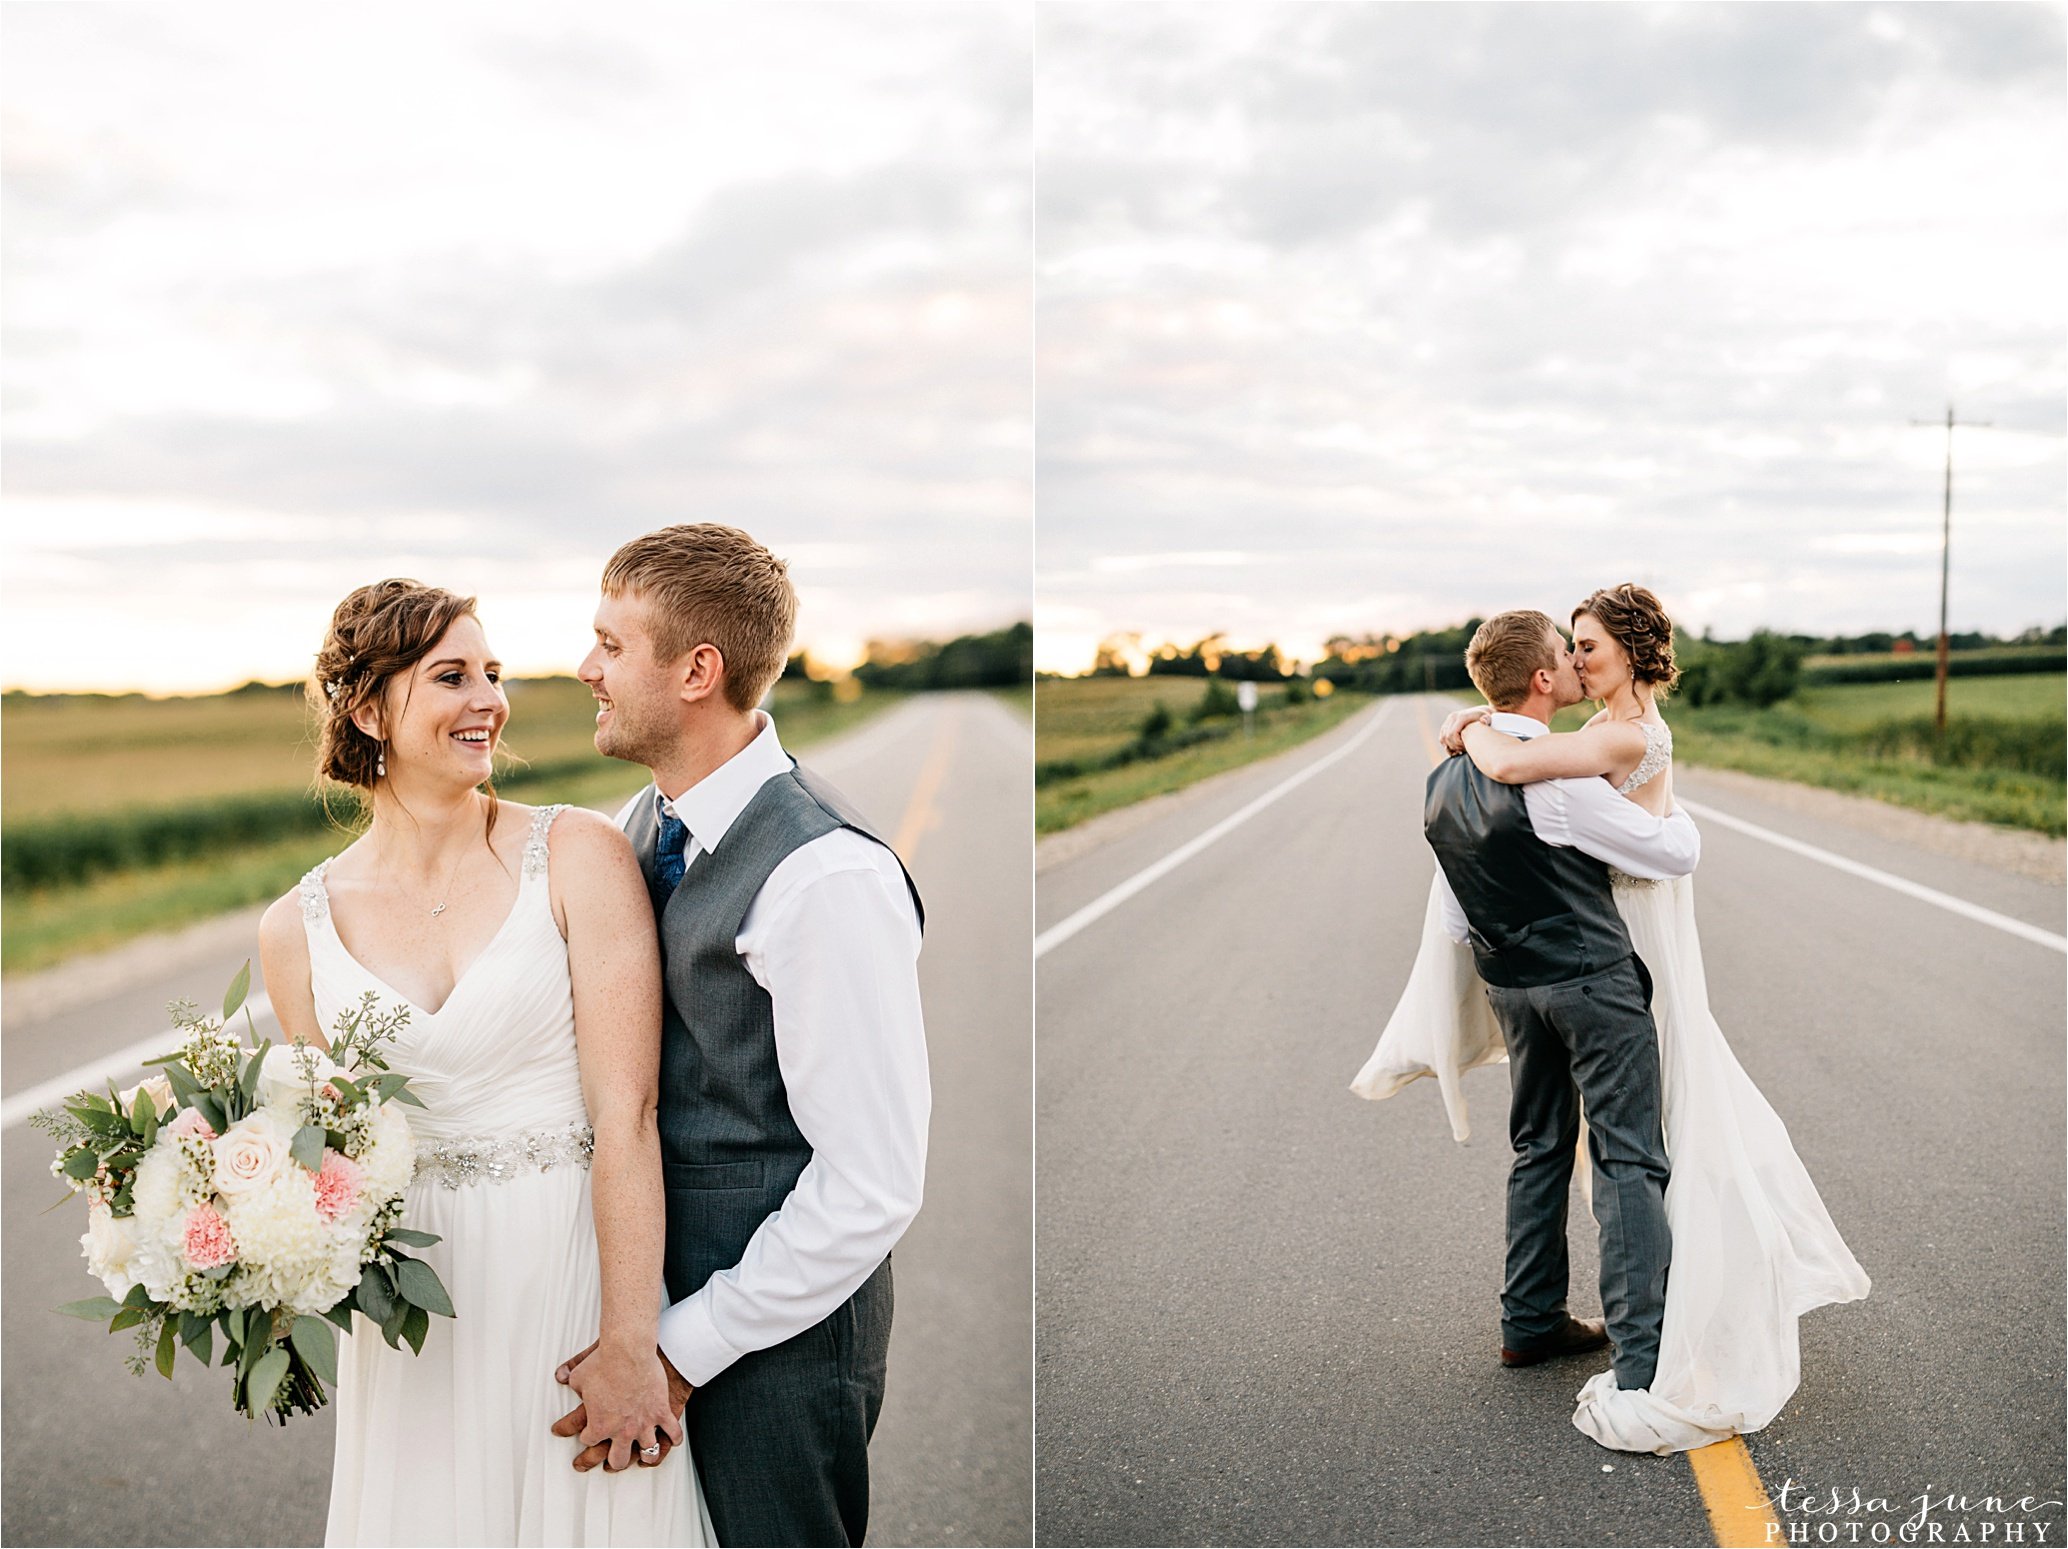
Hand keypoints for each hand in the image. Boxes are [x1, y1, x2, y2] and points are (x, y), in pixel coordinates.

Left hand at [553, 1339, 693, 1472]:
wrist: (629, 1350)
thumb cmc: (604, 1361)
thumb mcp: (579, 1374)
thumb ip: (570, 1380)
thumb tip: (561, 1376)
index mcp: (599, 1425)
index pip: (588, 1440)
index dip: (586, 1437)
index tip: (586, 1435)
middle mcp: (622, 1431)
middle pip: (617, 1459)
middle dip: (614, 1462)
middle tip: (611, 1463)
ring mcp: (643, 1424)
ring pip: (648, 1453)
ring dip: (645, 1456)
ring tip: (644, 1457)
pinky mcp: (661, 1412)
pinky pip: (672, 1432)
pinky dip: (673, 1438)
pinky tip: (672, 1440)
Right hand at [1438, 706, 1492, 754]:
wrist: (1481, 712)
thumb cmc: (1486, 718)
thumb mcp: (1488, 717)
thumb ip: (1487, 719)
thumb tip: (1483, 721)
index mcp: (1461, 717)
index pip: (1452, 734)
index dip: (1458, 744)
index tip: (1467, 748)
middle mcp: (1452, 717)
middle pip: (1446, 737)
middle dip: (1454, 746)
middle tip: (1464, 750)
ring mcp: (1448, 720)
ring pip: (1442, 738)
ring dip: (1450, 747)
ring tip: (1460, 751)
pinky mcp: (1446, 724)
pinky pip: (1442, 737)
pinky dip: (1446, 745)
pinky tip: (1455, 749)